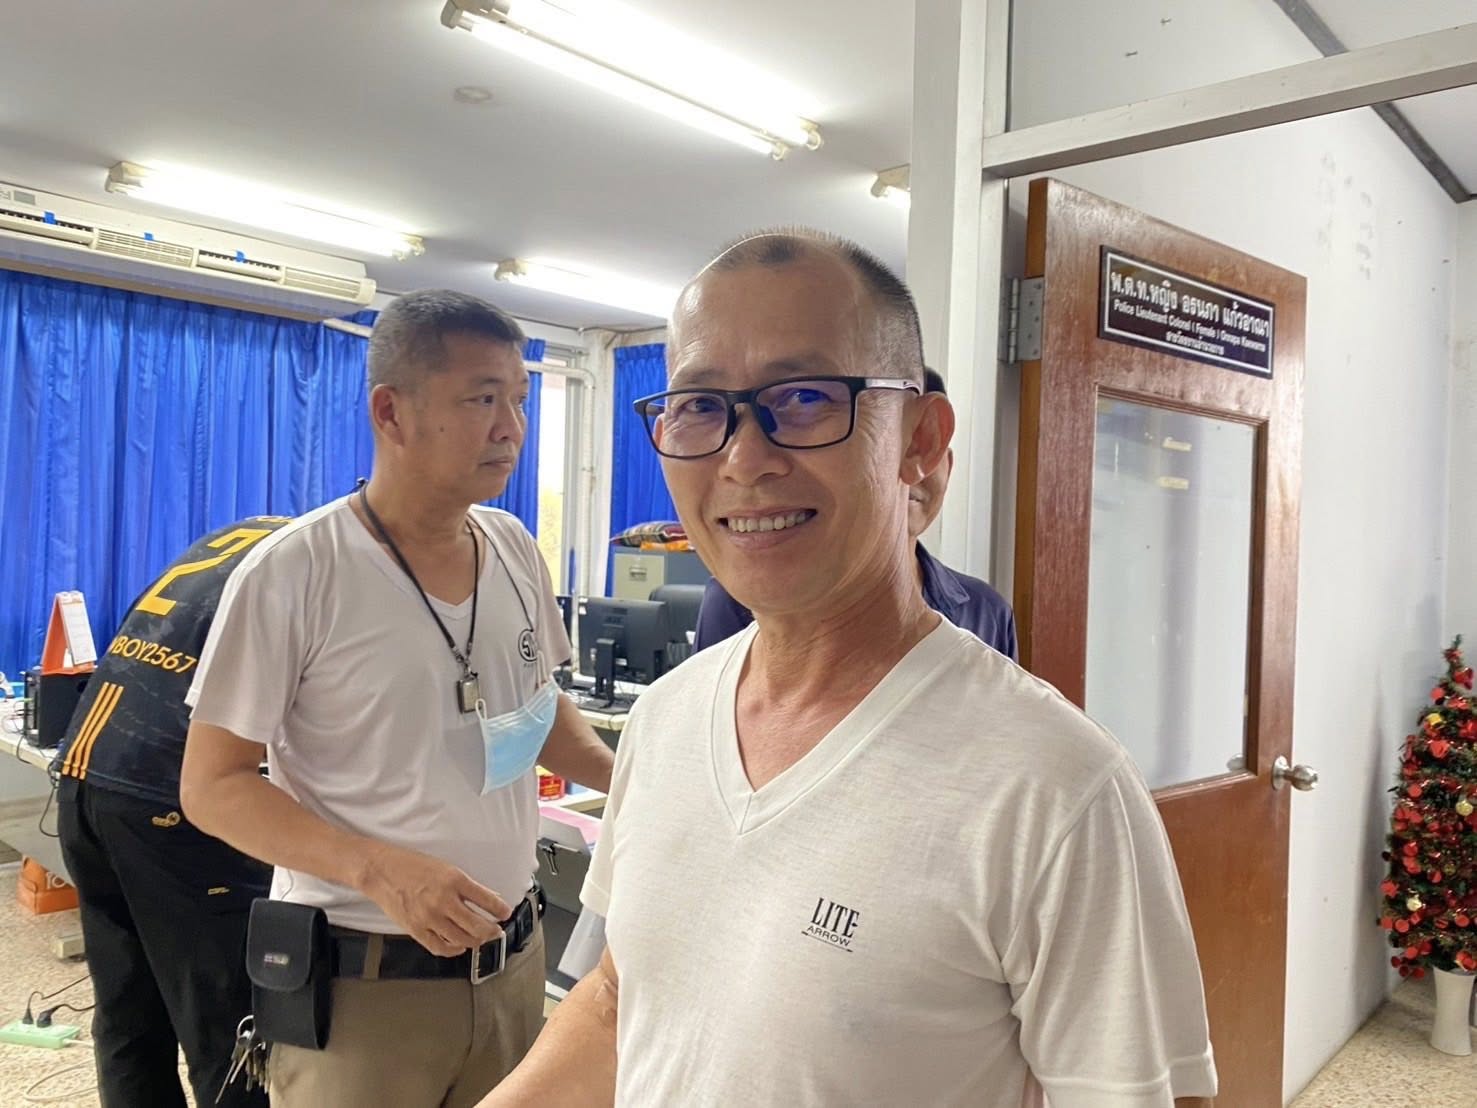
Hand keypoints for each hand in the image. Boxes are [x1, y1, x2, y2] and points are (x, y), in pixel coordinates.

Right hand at [360, 843, 510, 955]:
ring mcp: (429, 917)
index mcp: (454, 880)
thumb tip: (489, 897)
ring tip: (480, 939)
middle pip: (477, 925)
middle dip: (491, 931)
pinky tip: (459, 946)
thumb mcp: (445, 868)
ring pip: (461, 939)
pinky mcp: (416, 930)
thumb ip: (466, 886)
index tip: (506, 913)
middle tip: (496, 931)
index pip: (487, 899)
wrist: (381, 871)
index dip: (501, 910)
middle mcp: (443, 900)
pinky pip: (440, 947)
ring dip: (475, 941)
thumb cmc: (411, 866)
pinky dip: (454, 950)